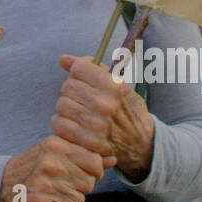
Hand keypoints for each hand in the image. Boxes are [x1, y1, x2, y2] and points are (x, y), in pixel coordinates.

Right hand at [0, 136, 109, 201]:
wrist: (1, 184)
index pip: (95, 162)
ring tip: (52, 193)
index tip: (77, 172)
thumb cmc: (34, 166)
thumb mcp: (56, 152)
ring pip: (79, 201)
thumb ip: (84, 154)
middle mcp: (51, 161)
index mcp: (56, 144)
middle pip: (89, 183)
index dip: (91, 171)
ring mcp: (44, 183)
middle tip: (60, 184)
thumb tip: (112, 157)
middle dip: (79, 188)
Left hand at [53, 54, 155, 181]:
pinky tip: (73, 124)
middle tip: (82, 98)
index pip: (79, 68)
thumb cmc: (126, 108)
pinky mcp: (88, 142)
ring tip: (78, 112)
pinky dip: (62, 124)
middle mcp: (106, 104)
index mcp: (114, 86)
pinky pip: (60, 125)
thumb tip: (62, 58)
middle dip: (72, 90)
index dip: (78, 71)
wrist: (141, 143)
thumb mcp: (118, 84)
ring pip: (62, 105)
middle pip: (68, 86)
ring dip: (66, 108)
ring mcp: (97, 125)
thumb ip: (91, 67)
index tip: (83, 78)